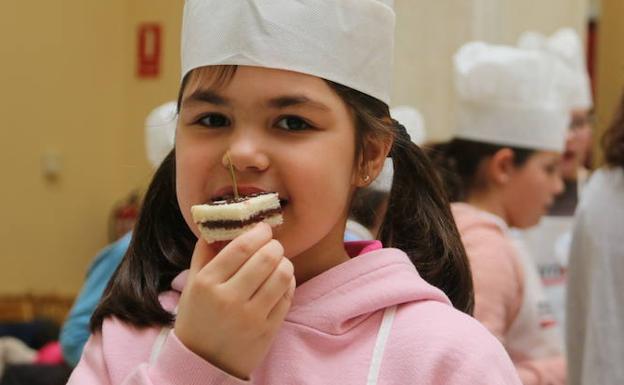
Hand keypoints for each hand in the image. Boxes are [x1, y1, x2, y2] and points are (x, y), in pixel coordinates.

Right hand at [174, 223, 294, 378]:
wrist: (202, 362)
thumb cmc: (197, 317)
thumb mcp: (192, 284)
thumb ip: (205, 252)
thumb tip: (221, 224)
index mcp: (207, 284)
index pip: (241, 247)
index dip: (258, 232)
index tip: (263, 228)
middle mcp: (229, 299)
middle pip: (266, 258)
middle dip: (274, 245)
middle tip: (273, 245)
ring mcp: (250, 317)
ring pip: (282, 275)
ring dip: (284, 263)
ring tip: (278, 262)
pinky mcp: (267, 330)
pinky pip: (288, 296)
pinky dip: (288, 283)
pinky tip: (280, 281)